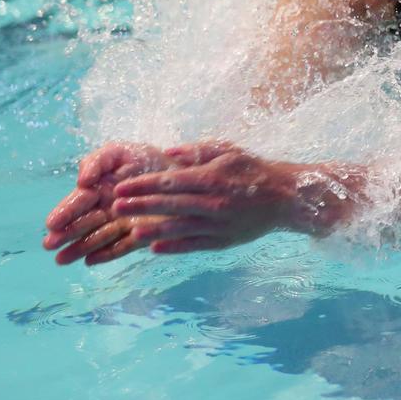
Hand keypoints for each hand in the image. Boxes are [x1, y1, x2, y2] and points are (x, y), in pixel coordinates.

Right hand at [43, 142, 183, 266]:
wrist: (182, 175)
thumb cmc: (147, 161)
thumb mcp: (120, 152)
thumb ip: (97, 161)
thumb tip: (82, 181)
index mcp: (99, 189)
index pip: (79, 201)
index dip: (65, 212)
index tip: (52, 224)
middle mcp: (108, 209)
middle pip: (84, 222)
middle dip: (66, 233)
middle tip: (49, 245)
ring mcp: (124, 224)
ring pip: (98, 237)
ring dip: (79, 247)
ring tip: (61, 260)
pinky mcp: (142, 236)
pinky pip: (123, 247)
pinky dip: (107, 253)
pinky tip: (90, 261)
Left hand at [110, 141, 364, 253]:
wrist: (285, 198)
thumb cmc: (253, 170)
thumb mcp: (227, 151)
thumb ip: (197, 151)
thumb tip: (168, 151)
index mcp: (212, 178)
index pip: (170, 181)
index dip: (143, 184)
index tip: (121, 187)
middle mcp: (213, 202)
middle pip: (170, 204)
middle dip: (141, 205)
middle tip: (115, 207)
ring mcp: (218, 224)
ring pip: (179, 228)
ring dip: (152, 229)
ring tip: (130, 230)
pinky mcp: (224, 241)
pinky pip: (194, 245)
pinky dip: (174, 247)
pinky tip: (154, 248)